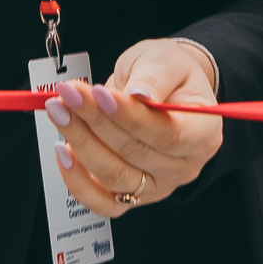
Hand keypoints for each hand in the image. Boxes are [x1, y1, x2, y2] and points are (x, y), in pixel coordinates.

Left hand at [46, 38, 222, 213]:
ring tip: (59, 111)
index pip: (167, 134)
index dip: (129, 117)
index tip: (98, 92)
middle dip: (94, 121)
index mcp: (203, 133)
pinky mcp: (130, 196)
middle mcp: (183, 167)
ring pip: (114, 176)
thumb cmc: (169, 74)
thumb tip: (139, 95)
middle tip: (67, 94)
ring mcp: (156, 186)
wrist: (161, 87)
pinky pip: (102, 202)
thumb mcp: (167, 61)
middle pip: (134, 154)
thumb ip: (154, 78)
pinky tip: (62, 152)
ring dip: (80, 143)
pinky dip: (78, 182)